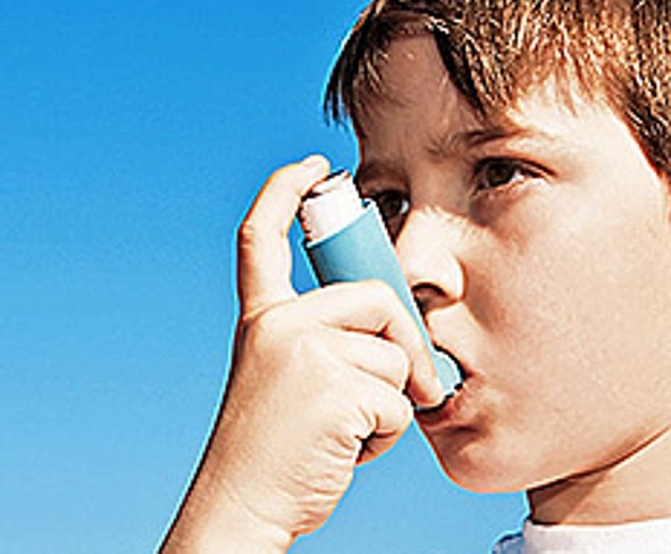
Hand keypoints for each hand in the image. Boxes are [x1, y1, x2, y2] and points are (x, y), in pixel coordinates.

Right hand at [161, 156, 444, 552]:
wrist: (241, 507)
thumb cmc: (276, 450)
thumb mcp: (288, 378)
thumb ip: (331, 341)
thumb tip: (404, 327)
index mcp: (264, 319)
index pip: (261, 237)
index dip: (284, 191)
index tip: (315, 167)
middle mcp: (279, 325)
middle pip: (377, 299)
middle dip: (409, 343)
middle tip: (423, 382)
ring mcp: (304, 354)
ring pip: (395, 358)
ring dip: (390, 403)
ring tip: (346, 430)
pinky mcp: (333, 389)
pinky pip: (399, 402)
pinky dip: (388, 435)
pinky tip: (349, 450)